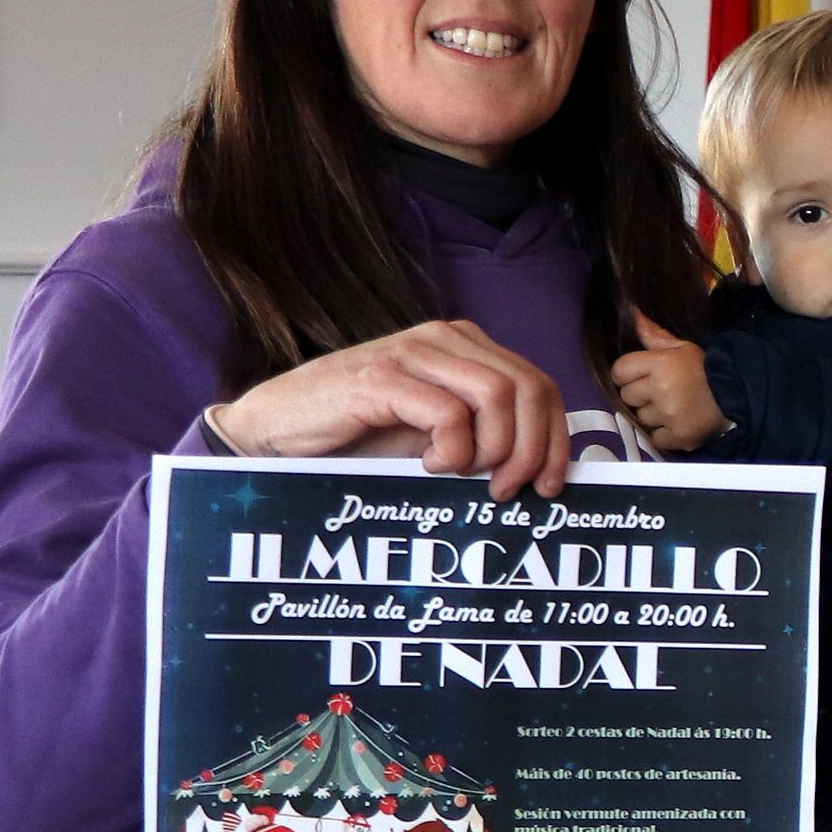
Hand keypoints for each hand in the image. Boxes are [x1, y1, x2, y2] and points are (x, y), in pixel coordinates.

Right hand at [210, 319, 569, 499]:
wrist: (275, 431)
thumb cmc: (356, 438)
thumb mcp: (435, 439)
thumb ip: (484, 438)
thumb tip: (543, 473)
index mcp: (465, 349)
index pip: (541, 386)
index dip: (556, 439)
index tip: (551, 485)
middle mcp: (445, 340)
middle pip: (529, 389)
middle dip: (533, 449)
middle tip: (506, 491)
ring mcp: (412, 354)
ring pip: (498, 395)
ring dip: (495, 450)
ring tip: (464, 477)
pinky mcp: (380, 378)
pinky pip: (449, 412)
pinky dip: (453, 450)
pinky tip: (429, 467)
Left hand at [610, 312, 725, 453]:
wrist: (737, 395)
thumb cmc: (704, 369)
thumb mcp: (681, 348)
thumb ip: (653, 334)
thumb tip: (631, 311)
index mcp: (660, 363)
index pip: (620, 370)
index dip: (627, 373)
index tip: (640, 376)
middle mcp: (660, 389)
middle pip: (627, 396)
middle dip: (639, 394)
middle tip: (659, 392)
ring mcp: (668, 415)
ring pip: (641, 417)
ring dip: (651, 414)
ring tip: (670, 408)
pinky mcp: (678, 437)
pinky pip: (655, 437)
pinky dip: (663, 433)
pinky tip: (676, 423)